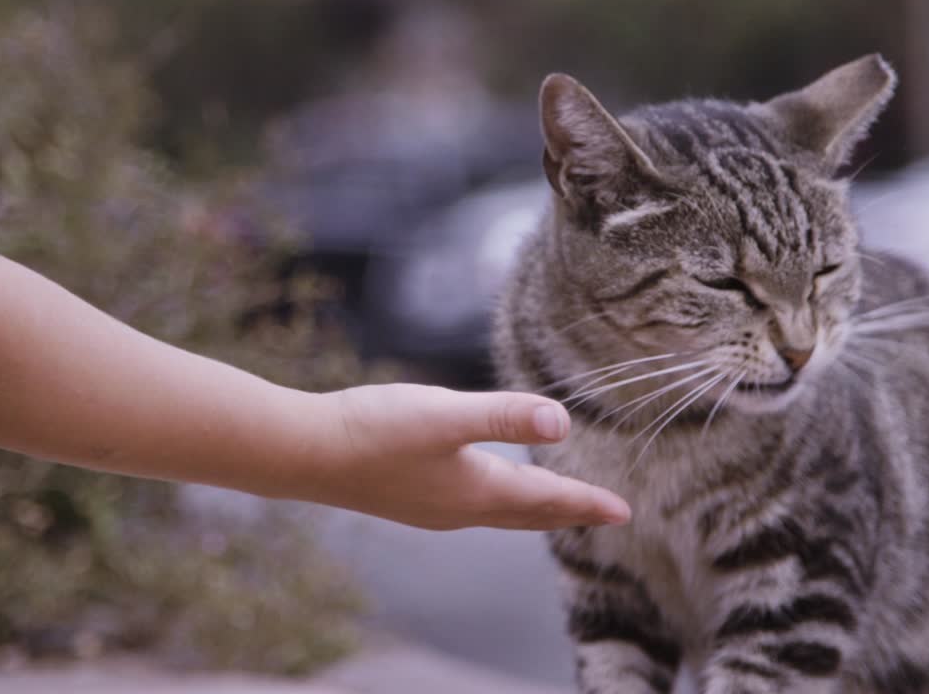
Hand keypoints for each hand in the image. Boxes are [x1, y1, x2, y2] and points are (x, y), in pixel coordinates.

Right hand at [304, 383, 631, 530]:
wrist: (305, 454)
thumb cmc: (373, 430)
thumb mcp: (445, 414)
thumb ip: (504, 415)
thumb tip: (565, 422)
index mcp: (477, 491)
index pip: (547, 499)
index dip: (587, 502)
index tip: (623, 511)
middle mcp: (459, 509)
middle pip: (529, 514)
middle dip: (568, 513)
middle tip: (603, 514)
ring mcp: (432, 508)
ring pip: (500, 513)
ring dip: (533, 510)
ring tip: (553, 505)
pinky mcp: (408, 498)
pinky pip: (472, 507)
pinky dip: (498, 502)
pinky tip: (483, 487)